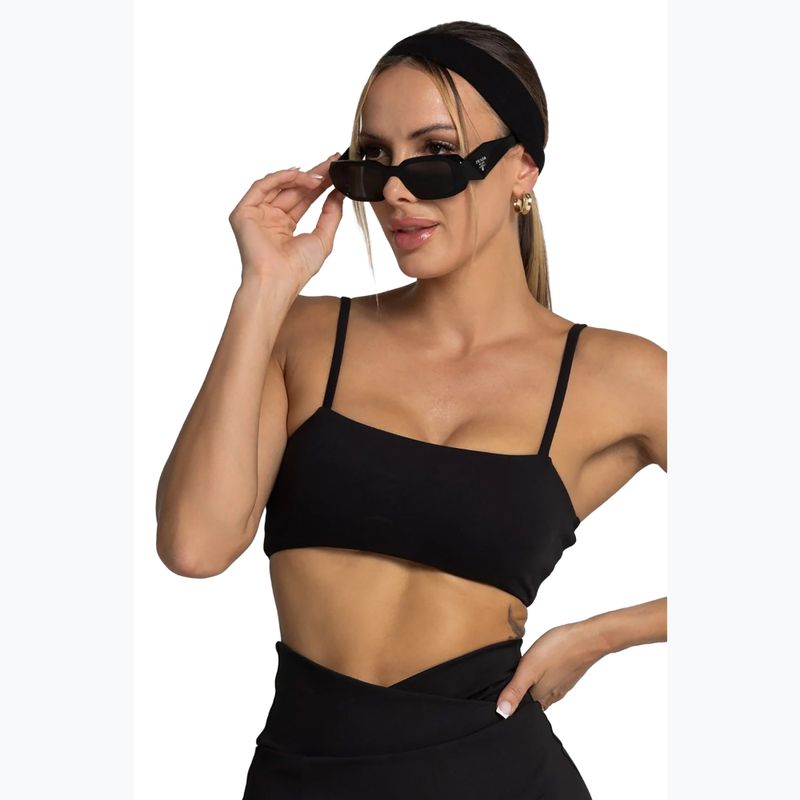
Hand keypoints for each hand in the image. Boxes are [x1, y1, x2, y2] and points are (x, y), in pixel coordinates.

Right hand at [228, 153, 344, 289]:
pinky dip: (280, 177)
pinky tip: (299, 174)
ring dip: (300, 176)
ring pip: (278, 185)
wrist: (277, 281)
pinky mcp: (244, 212)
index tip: (335, 171)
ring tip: (320, 175)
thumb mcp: (323, 238)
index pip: (304, 199)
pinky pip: (261, 187)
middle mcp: (270, 218)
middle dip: (313, 175)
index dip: (320, 184)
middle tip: (331, 162)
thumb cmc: (297, 269)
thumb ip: (331, 214)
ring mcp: (256, 214)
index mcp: (285, 226)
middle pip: (293, 189)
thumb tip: (338, 192)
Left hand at [495, 622, 603, 716]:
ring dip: (530, 689)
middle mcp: (551, 696)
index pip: (521, 710)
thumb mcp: (529, 668)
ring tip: (519, 678)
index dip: (509, 706)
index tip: (499, 701)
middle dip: (520, 699)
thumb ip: (515, 690)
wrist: (588, 639)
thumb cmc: (558, 650)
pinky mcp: (567, 676)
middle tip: (506, 688)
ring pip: (541, 693)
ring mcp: (561, 686)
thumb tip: (502, 713)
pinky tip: (538, 670)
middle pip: (532, 703)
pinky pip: (550, 683)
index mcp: (540, 697)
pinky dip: (542, 680)